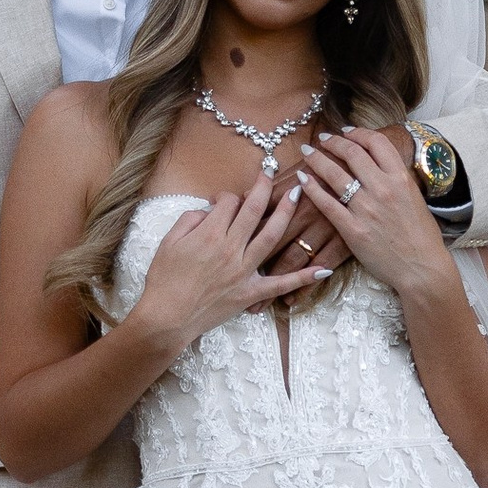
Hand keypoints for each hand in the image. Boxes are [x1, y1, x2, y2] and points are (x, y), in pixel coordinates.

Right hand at [131, 178, 326, 354]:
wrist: (167, 317)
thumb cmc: (163, 280)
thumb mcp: (169, 242)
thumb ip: (190, 220)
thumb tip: (209, 210)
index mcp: (209, 234)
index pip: (228, 203)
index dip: (227, 195)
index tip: (222, 200)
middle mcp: (231, 249)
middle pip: (254, 210)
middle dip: (264, 186)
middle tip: (273, 170)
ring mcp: (243, 271)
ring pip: (271, 236)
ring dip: (287, 213)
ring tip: (300, 193)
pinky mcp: (250, 293)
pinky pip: (280, 284)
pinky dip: (303, 278)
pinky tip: (323, 269)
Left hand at [286, 127, 451, 300]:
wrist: (422, 267)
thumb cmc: (422, 236)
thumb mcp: (414, 198)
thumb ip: (395, 180)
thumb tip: (378, 166)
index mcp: (401, 178)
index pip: (376, 142)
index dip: (357, 133)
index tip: (345, 131)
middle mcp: (383, 188)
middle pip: (352, 153)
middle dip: (333, 142)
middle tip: (321, 139)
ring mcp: (366, 208)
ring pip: (335, 174)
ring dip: (317, 159)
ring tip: (307, 153)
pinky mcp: (353, 230)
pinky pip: (327, 204)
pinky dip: (312, 189)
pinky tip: (303, 180)